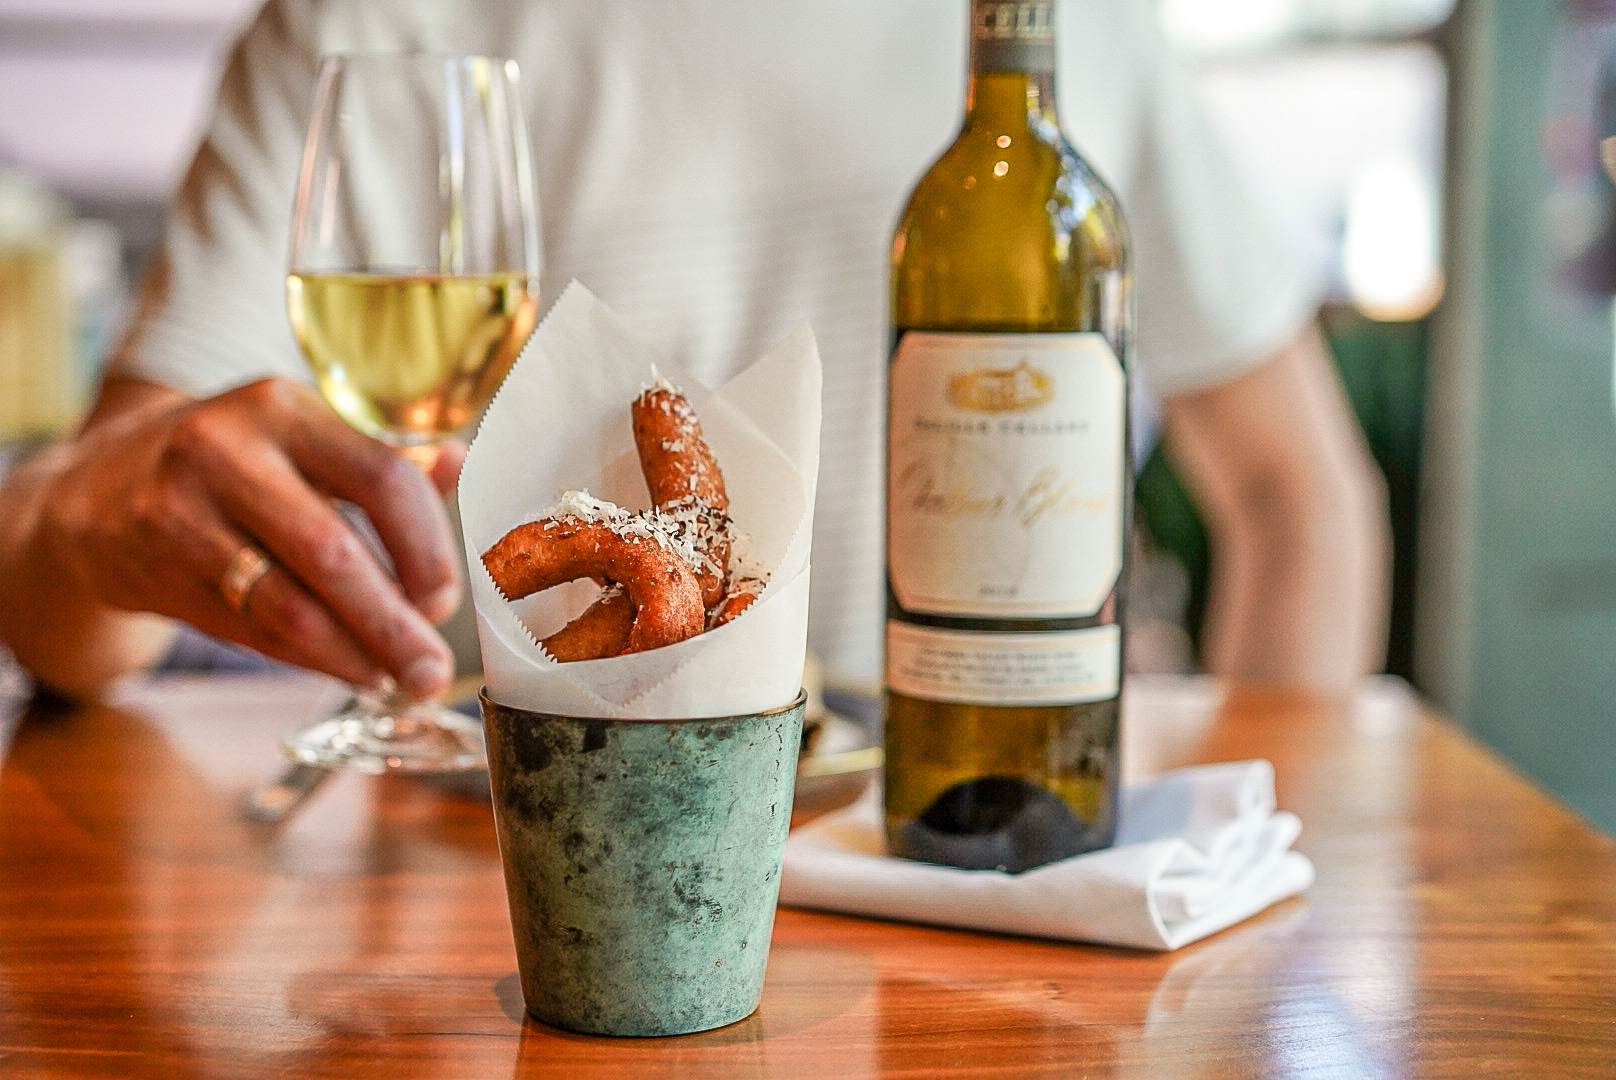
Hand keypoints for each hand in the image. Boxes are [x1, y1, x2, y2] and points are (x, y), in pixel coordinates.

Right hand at [35, 376, 461, 697]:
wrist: (99, 488)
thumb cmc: (233, 463)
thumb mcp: (301, 436)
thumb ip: (381, 454)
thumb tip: (456, 463)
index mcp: (285, 408)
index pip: (381, 476)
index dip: (425, 547)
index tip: (443, 598)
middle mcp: (226, 451)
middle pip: (333, 552)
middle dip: (392, 623)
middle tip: (429, 669)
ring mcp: (181, 512)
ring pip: (287, 604)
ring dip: (352, 654)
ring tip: (394, 679)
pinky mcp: (155, 570)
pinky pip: (250, 629)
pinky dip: (306, 658)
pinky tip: (345, 668)